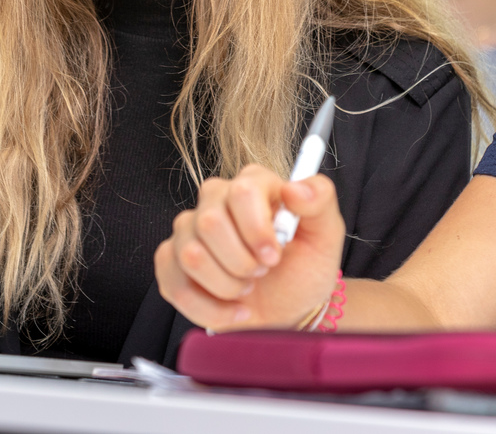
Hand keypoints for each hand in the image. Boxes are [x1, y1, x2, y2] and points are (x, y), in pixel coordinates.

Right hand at [155, 164, 341, 330]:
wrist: (288, 311)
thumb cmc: (304, 269)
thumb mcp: (325, 235)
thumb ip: (320, 201)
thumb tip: (294, 188)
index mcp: (253, 184)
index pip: (242, 192)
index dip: (257, 231)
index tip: (274, 256)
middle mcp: (216, 199)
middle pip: (210, 222)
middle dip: (241, 262)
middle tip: (261, 272)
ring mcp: (188, 229)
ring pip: (191, 255)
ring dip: (227, 285)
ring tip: (247, 287)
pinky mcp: (170, 261)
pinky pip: (174, 283)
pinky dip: (208, 308)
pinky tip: (232, 309)